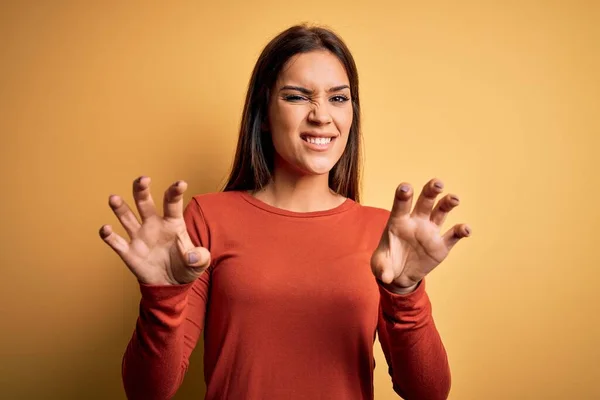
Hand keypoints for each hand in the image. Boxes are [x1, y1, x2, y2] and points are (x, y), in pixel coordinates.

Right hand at [99, 176, 210, 285]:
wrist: (170, 284)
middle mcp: (154, 225)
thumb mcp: (199, 263)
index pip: (172, 204)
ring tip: (113, 198)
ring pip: (127, 217)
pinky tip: (105, 229)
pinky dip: (109, 236)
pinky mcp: (129, 252)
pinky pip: (116, 242)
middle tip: (142, 179)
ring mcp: (140, 237)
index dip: (175, 192)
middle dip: (142, 190)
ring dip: (120, 208)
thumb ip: (200, 257)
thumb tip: (190, 255)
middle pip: (145, 203)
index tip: (181, 184)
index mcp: (173, 223)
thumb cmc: (186, 267)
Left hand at [371, 179, 470, 293]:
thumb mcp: (380, 266)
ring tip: (454, 199)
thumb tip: (385, 277)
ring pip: (441, 212)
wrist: (400, 275)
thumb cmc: (387, 263)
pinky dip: (460, 231)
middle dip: (431, 191)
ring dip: (448, 203)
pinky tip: (465, 229)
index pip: (401, 205)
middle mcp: (416, 222)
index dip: (403, 195)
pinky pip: (453, 235)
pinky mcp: (441, 245)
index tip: (406, 187)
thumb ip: (382, 268)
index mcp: (398, 222)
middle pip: (425, 201)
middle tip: (437, 183)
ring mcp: (430, 231)